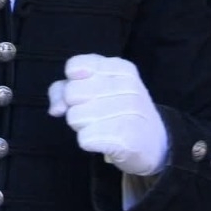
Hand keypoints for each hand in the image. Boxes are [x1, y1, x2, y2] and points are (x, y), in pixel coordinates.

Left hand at [47, 54, 168, 176]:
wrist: (155, 144)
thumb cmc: (119, 113)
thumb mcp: (97, 90)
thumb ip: (65, 90)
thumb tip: (55, 109)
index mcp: (119, 67)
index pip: (74, 66)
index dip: (71, 84)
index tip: (86, 95)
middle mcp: (126, 84)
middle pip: (71, 93)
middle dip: (76, 108)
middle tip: (96, 115)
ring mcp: (129, 109)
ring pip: (75, 117)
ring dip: (83, 127)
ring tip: (103, 128)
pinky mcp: (127, 137)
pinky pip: (85, 138)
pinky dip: (90, 142)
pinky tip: (106, 141)